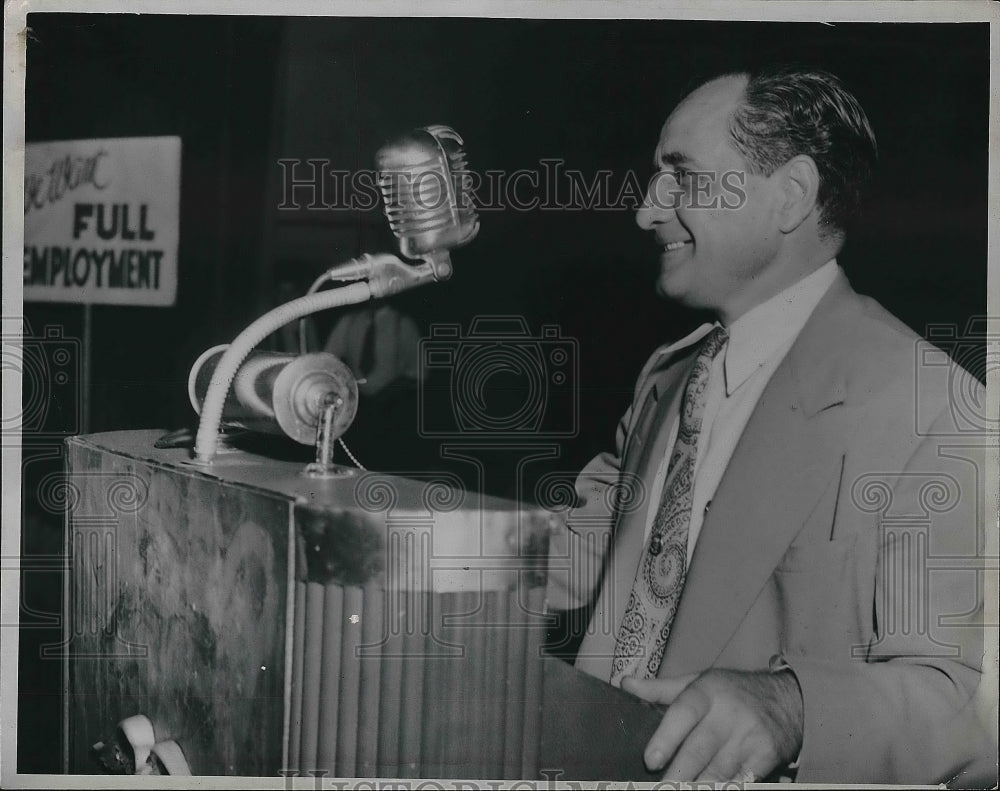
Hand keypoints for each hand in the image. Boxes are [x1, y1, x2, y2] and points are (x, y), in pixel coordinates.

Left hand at [621, 668, 803, 782]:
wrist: (789, 699)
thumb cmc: (733, 691)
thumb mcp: (698, 681)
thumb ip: (661, 689)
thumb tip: (625, 685)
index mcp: (708, 690)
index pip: (684, 711)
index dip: (666, 737)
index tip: (650, 760)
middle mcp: (729, 713)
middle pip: (699, 750)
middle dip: (678, 775)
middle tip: (660, 788)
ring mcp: (750, 737)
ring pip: (718, 771)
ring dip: (699, 787)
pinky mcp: (767, 758)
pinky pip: (741, 782)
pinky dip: (726, 788)